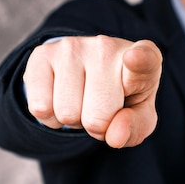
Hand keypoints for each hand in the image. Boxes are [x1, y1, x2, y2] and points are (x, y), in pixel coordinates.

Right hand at [23, 36, 162, 148]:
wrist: (88, 71)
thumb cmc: (122, 96)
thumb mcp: (139, 115)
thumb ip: (134, 127)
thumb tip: (114, 137)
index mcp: (144, 58)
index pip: (143, 59)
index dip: (139, 60)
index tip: (134, 57)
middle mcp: (108, 46)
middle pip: (98, 117)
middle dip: (97, 125)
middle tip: (100, 106)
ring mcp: (73, 46)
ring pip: (67, 114)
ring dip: (73, 120)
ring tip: (81, 100)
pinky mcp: (43, 54)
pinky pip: (40, 108)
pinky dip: (50, 117)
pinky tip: (60, 98)